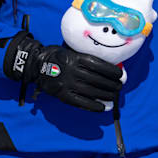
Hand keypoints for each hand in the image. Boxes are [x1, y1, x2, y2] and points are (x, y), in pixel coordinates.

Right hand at [4, 31, 122, 111]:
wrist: (36, 64)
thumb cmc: (59, 56)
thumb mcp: (72, 51)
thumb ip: (87, 58)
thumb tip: (109, 67)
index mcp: (75, 58)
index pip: (98, 65)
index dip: (111, 71)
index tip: (121, 74)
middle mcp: (72, 71)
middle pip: (97, 79)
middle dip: (111, 84)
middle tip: (120, 86)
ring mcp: (66, 84)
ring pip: (91, 91)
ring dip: (105, 95)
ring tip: (114, 96)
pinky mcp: (62, 95)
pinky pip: (80, 102)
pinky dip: (93, 106)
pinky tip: (103, 107)